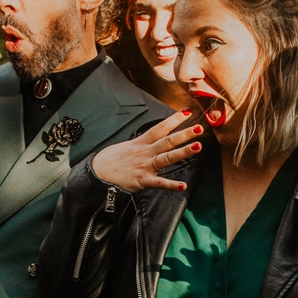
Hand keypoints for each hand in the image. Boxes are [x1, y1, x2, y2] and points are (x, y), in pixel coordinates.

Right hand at [89, 112, 203, 191]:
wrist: (97, 173)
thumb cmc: (112, 160)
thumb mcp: (127, 146)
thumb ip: (143, 143)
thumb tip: (154, 138)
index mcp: (141, 143)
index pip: (160, 128)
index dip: (173, 120)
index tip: (187, 112)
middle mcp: (145, 152)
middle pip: (167, 141)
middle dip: (184, 134)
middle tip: (199, 128)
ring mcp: (145, 166)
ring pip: (167, 158)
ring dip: (183, 152)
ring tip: (197, 146)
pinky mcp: (142, 181)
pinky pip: (159, 183)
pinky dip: (171, 185)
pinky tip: (183, 186)